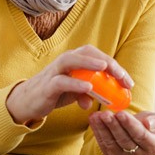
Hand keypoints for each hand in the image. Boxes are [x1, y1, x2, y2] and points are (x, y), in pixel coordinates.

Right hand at [6, 45, 132, 125]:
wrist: (26, 101)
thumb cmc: (53, 93)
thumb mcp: (74, 93)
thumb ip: (88, 92)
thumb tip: (101, 99)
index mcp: (74, 61)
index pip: (97, 55)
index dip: (114, 65)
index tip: (128, 81)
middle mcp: (64, 61)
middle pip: (87, 53)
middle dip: (106, 63)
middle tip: (122, 76)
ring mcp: (54, 72)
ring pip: (71, 61)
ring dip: (89, 63)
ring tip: (104, 68)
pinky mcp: (47, 86)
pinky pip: (61, 81)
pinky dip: (75, 84)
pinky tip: (88, 89)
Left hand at [88, 110, 154, 154]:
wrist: (139, 131)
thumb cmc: (149, 124)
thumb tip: (148, 124)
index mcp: (153, 146)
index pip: (141, 135)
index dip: (130, 124)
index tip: (121, 113)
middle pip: (124, 140)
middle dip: (114, 126)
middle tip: (105, 114)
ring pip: (112, 144)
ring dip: (102, 129)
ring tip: (96, 116)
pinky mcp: (112, 154)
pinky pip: (103, 144)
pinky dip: (97, 131)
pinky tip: (93, 119)